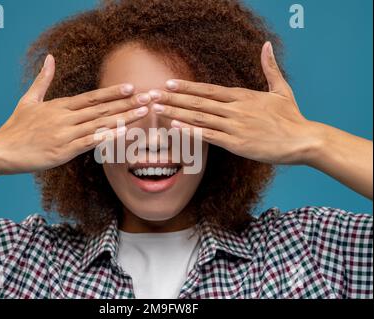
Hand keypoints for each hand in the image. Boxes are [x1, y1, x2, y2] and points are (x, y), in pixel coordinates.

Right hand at [0, 55, 149, 173]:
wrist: (1, 150)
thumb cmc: (16, 126)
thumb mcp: (29, 99)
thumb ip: (43, 79)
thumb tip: (50, 58)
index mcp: (59, 106)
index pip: (92, 97)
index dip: (113, 92)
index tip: (131, 87)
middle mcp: (65, 118)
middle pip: (101, 109)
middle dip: (127, 102)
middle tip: (148, 97)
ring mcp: (65, 134)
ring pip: (100, 124)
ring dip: (124, 117)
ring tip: (143, 112)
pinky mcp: (63, 151)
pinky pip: (89, 143)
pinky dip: (107, 137)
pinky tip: (123, 133)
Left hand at [149, 42, 322, 164]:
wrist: (303, 140)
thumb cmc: (291, 117)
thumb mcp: (281, 89)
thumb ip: (270, 67)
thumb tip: (267, 45)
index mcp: (243, 96)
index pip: (208, 89)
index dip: (187, 87)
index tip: (169, 83)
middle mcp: (236, 109)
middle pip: (198, 102)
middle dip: (173, 98)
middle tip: (152, 95)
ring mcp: (235, 126)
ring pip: (200, 117)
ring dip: (176, 112)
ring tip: (157, 109)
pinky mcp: (237, 143)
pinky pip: (209, 136)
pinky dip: (191, 130)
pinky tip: (175, 126)